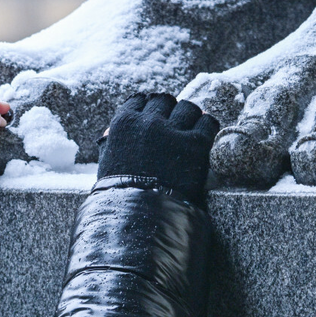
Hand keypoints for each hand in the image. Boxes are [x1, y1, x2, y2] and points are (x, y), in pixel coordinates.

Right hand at [97, 93, 219, 205]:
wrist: (142, 216)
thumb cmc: (120, 194)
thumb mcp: (107, 164)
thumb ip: (110, 144)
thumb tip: (108, 132)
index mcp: (125, 123)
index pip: (140, 100)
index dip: (149, 108)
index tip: (155, 116)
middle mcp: (149, 122)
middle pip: (164, 100)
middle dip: (169, 110)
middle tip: (173, 122)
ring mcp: (173, 131)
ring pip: (187, 108)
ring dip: (189, 116)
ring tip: (190, 127)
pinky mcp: (196, 144)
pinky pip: (208, 122)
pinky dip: (207, 124)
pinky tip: (205, 132)